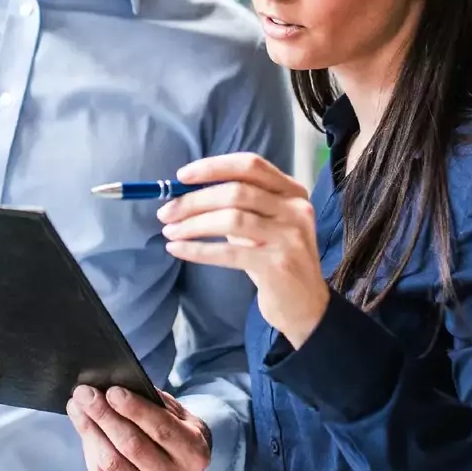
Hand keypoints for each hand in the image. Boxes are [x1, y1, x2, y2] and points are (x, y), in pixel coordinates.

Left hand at [66, 386, 211, 470]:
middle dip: (104, 416)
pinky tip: (84, 431)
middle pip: (132, 446)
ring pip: (113, 463)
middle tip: (84, 394)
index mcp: (195, 453)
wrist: (181, 468)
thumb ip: (153, 402)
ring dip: (90, 432)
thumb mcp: (177, 413)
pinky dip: (89, 452)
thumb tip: (114, 391)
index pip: (161, 429)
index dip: (134, 409)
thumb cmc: (175, 431)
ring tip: (77, 408)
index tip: (111, 391)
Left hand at [161, 153, 329, 346]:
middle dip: (194, 200)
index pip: (250, 165)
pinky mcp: (278, 264)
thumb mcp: (265, 223)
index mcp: (292, 190)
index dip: (213, 167)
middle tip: (166, 212)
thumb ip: (239, 204)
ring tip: (169, 232)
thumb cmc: (275, 258)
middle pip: (236, 191)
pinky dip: (198, 250)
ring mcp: (289, 236)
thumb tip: (187, 193)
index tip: (181, 177)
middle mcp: (295, 208)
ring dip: (193, 225)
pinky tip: (178, 250)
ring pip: (231, 219)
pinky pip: (228, 252)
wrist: (305, 305)